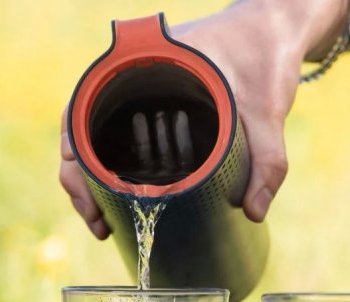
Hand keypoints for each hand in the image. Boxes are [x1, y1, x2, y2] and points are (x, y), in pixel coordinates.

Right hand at [59, 0, 347, 236]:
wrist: (276, 29)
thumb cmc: (265, 57)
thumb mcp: (267, 111)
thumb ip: (269, 162)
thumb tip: (254, 213)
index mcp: (142, 67)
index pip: (82, 111)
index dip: (73, 158)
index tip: (87, 199)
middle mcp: (135, 81)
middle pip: (86, 132)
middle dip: (83, 182)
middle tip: (99, 224)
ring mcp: (146, 95)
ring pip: (104, 138)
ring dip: (98, 180)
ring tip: (107, 223)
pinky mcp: (162, 108)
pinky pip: (128, 137)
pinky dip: (121, 167)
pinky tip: (127, 198)